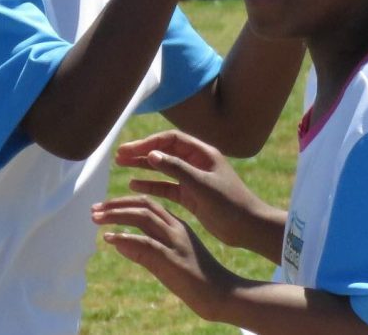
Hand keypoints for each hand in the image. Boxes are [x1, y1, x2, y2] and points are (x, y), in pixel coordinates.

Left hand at [92, 195, 236, 321]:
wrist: (223, 295)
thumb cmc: (198, 280)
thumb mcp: (168, 261)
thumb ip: (146, 250)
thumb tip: (120, 244)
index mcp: (177, 226)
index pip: (148, 205)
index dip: (123, 202)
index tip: (103, 207)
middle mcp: (176, 229)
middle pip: (143, 205)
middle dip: (116, 204)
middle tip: (94, 209)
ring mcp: (175, 243)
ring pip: (143, 217)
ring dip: (116, 216)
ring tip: (96, 219)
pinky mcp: (172, 260)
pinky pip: (146, 244)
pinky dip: (126, 238)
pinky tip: (110, 239)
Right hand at [110, 130, 267, 249]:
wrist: (248, 227)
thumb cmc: (230, 204)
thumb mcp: (202, 185)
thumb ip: (177, 169)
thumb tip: (151, 154)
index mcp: (203, 153)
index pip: (171, 140)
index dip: (149, 142)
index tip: (130, 150)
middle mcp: (197, 162)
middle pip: (165, 151)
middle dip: (142, 152)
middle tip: (119, 155)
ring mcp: (193, 179)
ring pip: (163, 168)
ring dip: (143, 167)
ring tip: (121, 166)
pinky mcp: (191, 196)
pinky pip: (167, 186)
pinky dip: (151, 185)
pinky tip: (134, 185)